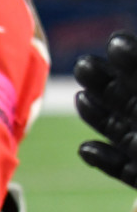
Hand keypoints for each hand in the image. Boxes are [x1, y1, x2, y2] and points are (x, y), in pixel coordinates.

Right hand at [75, 30, 136, 188]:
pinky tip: (86, 149)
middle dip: (103, 80)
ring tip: (81, 98)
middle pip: (124, 95)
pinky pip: (120, 167)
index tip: (116, 43)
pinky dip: (101, 158)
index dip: (130, 55)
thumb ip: (136, 69)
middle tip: (84, 65)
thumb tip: (119, 44)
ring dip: (97, 113)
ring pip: (118, 126)